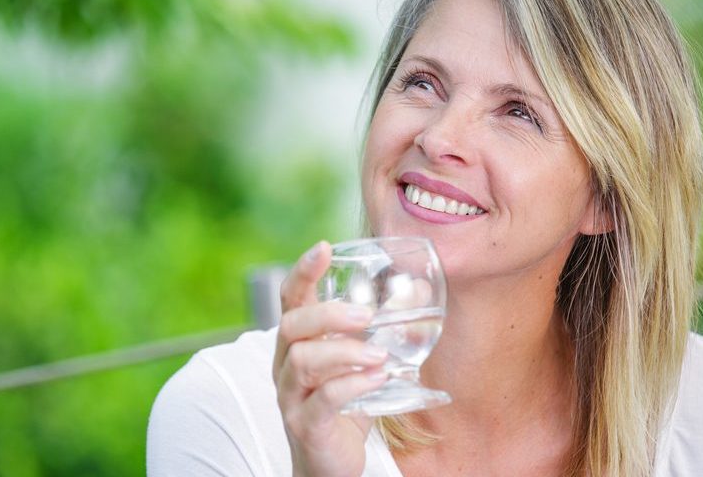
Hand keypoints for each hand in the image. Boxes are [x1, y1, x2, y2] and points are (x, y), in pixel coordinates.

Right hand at [272, 241, 388, 476]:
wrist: (330, 465)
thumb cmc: (345, 406)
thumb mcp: (364, 363)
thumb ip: (383, 329)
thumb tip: (417, 288)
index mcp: (297, 343)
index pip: (290, 298)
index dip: (303, 271)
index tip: (325, 248)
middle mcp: (286, 365)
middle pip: (291, 326)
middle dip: (328, 315)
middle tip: (366, 316)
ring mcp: (291, 396)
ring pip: (304, 361)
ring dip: (346, 352)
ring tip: (380, 356)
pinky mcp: (306, 426)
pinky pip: (322, 400)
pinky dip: (352, 386)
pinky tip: (378, 379)